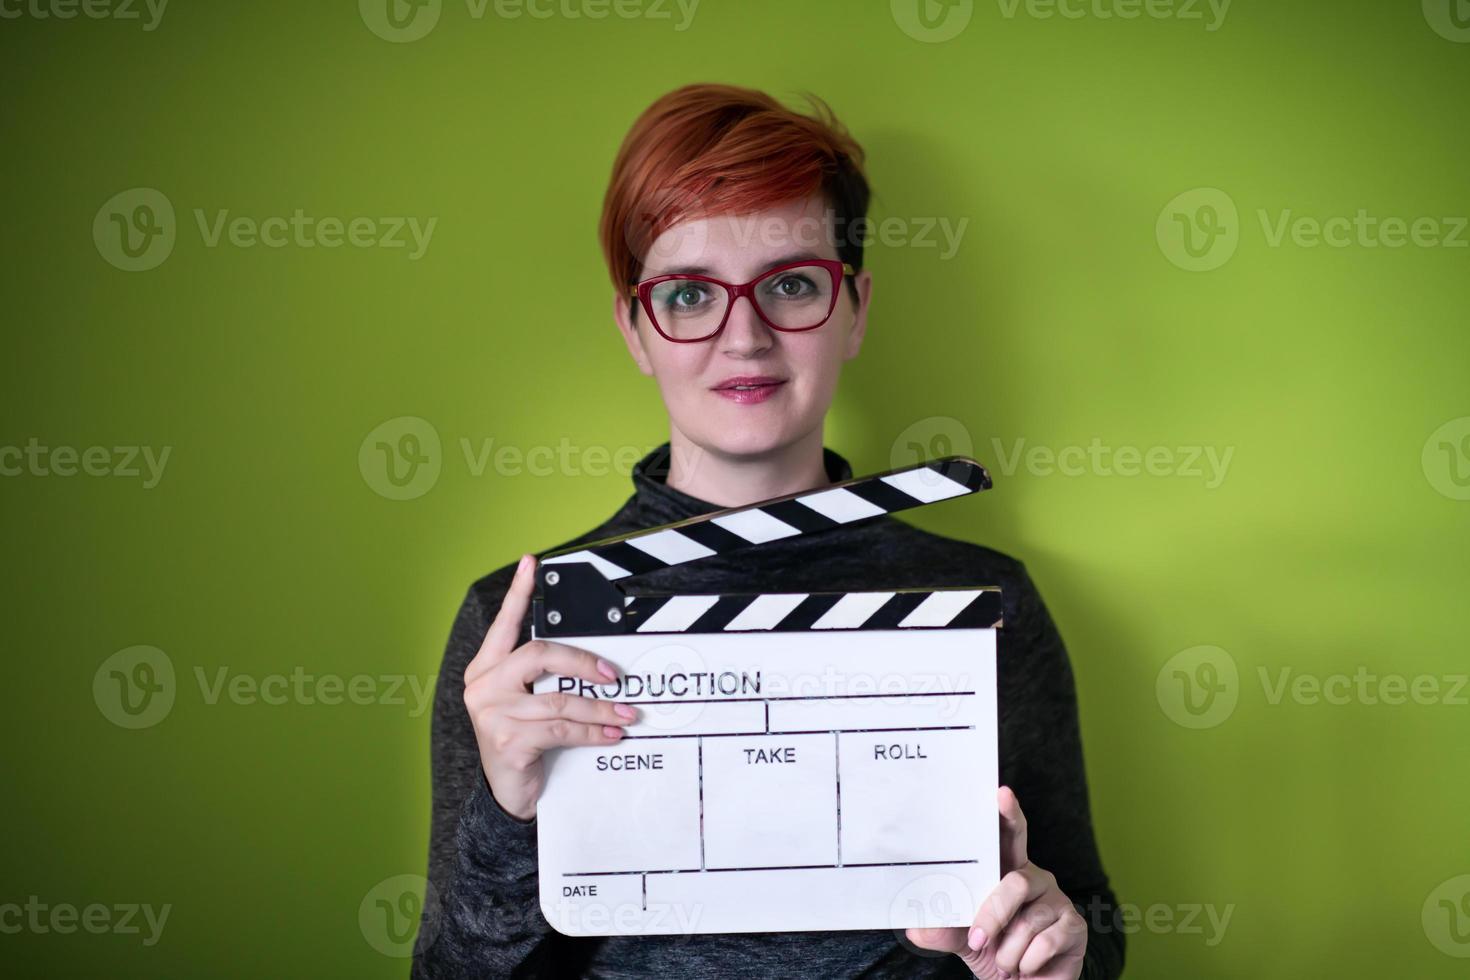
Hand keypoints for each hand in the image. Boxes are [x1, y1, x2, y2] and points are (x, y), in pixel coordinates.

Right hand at [462, 554, 638, 820]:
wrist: (505, 795)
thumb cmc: (521, 741)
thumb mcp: (526, 704)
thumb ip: (543, 679)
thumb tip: (595, 662)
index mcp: (486, 669)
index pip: (504, 625)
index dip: (519, 593)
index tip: (532, 563)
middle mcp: (484, 687)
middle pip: (540, 655)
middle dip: (584, 661)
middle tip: (614, 674)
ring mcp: (493, 715)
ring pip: (559, 699)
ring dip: (600, 707)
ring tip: (626, 713)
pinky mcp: (509, 742)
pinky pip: (563, 729)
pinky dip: (594, 731)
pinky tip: (611, 734)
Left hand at [906, 786, 1087, 978]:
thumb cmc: (994, 950)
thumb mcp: (962, 938)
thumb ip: (942, 930)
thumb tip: (914, 928)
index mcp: (1006, 871)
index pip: (1008, 836)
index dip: (1008, 814)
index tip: (1002, 794)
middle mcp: (1034, 879)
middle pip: (1014, 883)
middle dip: (993, 915)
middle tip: (978, 938)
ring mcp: (1057, 900)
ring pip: (1028, 920)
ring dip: (1009, 950)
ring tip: (1007, 959)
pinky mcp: (1075, 926)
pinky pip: (1048, 940)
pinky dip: (1029, 961)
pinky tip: (1029, 966)